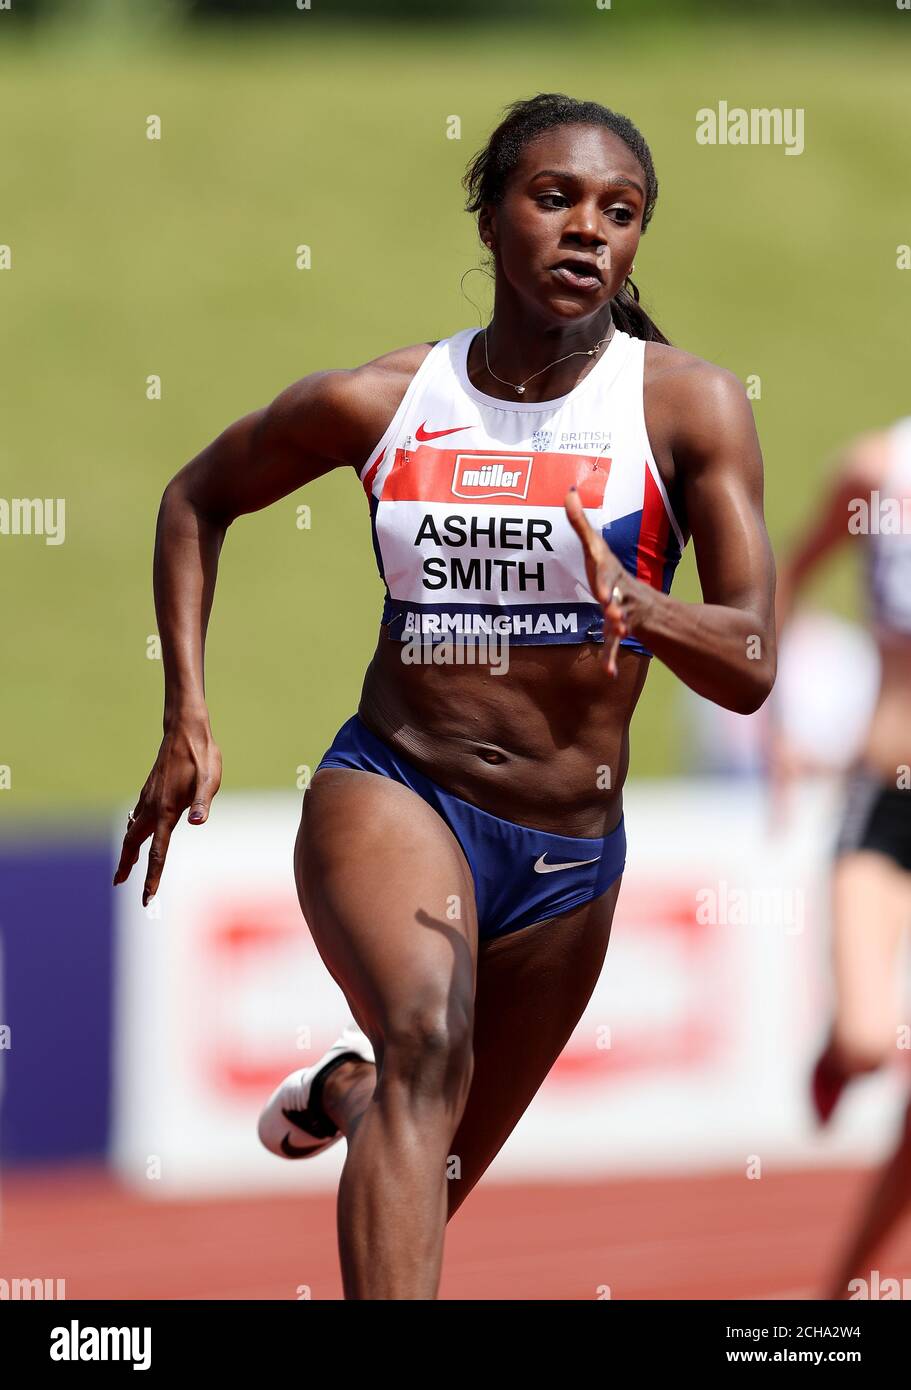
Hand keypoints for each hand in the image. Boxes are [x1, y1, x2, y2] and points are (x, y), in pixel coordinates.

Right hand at [112, 713, 221, 905]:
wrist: (186, 730)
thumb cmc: (202, 756)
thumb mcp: (209, 779)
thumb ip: (203, 802)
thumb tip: (199, 822)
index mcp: (167, 810)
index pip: (158, 852)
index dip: (152, 878)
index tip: (147, 899)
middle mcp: (153, 806)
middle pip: (134, 843)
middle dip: (127, 865)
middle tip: (119, 884)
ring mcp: (149, 798)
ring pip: (132, 830)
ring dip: (128, 850)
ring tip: (125, 866)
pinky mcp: (151, 790)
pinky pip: (137, 817)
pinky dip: (132, 832)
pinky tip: (135, 833)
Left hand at [565, 487, 628, 677]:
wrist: (640, 601)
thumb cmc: (608, 573)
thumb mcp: (595, 549)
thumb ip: (580, 523)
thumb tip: (567, 491)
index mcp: (609, 572)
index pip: (604, 570)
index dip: (603, 575)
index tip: (599, 578)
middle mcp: (618, 591)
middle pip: (616, 595)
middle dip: (613, 599)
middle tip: (610, 605)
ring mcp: (621, 612)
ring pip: (620, 620)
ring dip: (618, 626)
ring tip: (620, 630)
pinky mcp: (619, 631)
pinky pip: (613, 646)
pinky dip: (609, 658)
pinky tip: (607, 672)